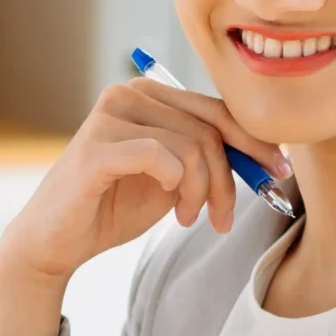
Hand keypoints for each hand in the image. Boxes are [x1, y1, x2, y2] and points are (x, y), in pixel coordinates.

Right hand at [0, 79, 285, 335]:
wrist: (55, 241)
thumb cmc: (112, 208)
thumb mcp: (172, 179)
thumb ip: (206, 157)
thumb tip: (264, 151)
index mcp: (148, 94)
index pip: (216, 108)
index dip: (254, 141)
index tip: (279, 173)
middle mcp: (127, 94)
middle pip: (208, 127)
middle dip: (229, 177)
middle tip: (223, 218)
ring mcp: (108, 116)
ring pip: (190, 146)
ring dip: (200, 192)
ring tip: (189, 218)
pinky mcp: (95, 147)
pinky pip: (160, 157)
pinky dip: (176, 186)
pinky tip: (171, 210)